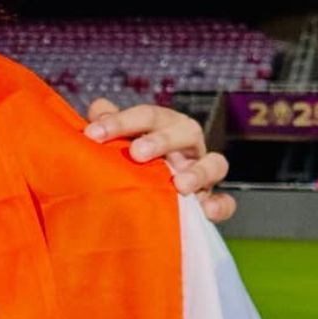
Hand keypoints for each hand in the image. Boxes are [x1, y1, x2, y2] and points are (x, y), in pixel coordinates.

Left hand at [83, 98, 235, 222]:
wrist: (147, 193)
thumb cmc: (130, 157)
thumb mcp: (118, 138)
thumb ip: (109, 123)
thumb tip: (98, 107)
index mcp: (164, 125)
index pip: (148, 116)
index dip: (121, 121)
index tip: (93, 134)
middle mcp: (186, 145)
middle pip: (186, 131)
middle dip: (162, 140)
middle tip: (137, 153)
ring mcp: (201, 172)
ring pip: (214, 163)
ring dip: (198, 172)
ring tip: (179, 184)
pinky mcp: (209, 199)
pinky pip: (224, 202)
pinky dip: (219, 205)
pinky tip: (205, 211)